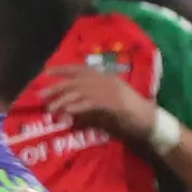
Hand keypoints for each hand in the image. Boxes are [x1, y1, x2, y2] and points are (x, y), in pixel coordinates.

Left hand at [32, 63, 156, 141]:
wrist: (150, 121)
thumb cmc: (130, 114)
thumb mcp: (107, 104)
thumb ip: (90, 102)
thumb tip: (68, 107)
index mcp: (107, 77)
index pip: (82, 69)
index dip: (64, 69)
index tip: (47, 72)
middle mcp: (108, 80)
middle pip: (77, 80)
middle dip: (57, 87)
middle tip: (41, 95)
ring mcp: (111, 91)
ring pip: (80, 92)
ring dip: (62, 101)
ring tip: (50, 110)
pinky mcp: (113, 104)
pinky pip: (89, 104)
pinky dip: (75, 108)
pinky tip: (66, 113)